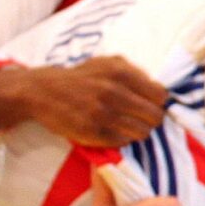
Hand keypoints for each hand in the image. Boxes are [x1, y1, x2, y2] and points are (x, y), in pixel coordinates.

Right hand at [0, 57, 169, 146]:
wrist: (44, 91)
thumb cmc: (82, 77)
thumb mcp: (108, 63)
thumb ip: (135, 72)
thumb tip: (160, 90)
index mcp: (121, 73)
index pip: (160, 95)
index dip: (158, 102)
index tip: (151, 104)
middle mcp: (113, 92)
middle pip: (154, 116)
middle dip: (151, 119)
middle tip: (141, 118)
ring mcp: (102, 114)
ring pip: (142, 132)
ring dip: (139, 131)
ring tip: (128, 126)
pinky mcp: (92, 133)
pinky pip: (123, 142)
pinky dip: (123, 139)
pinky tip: (114, 131)